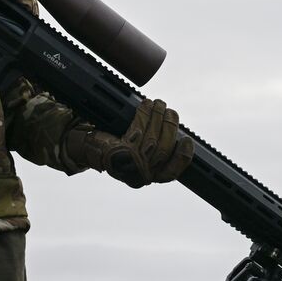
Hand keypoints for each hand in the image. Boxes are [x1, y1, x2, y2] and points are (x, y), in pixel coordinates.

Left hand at [67, 99, 194, 187]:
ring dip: (158, 116)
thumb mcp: (140, 156)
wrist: (94, 150)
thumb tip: (173, 129)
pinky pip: (137, 129)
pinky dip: (144, 113)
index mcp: (149, 177)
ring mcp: (129, 163)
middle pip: (163, 151)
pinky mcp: (118, 150)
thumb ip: (157, 149)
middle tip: (171, 112)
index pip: (171, 173)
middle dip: (170, 127)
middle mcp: (140, 173)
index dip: (182, 157)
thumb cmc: (120, 149)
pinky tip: (146, 105)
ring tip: (159, 104)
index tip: (187, 140)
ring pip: (151, 138)